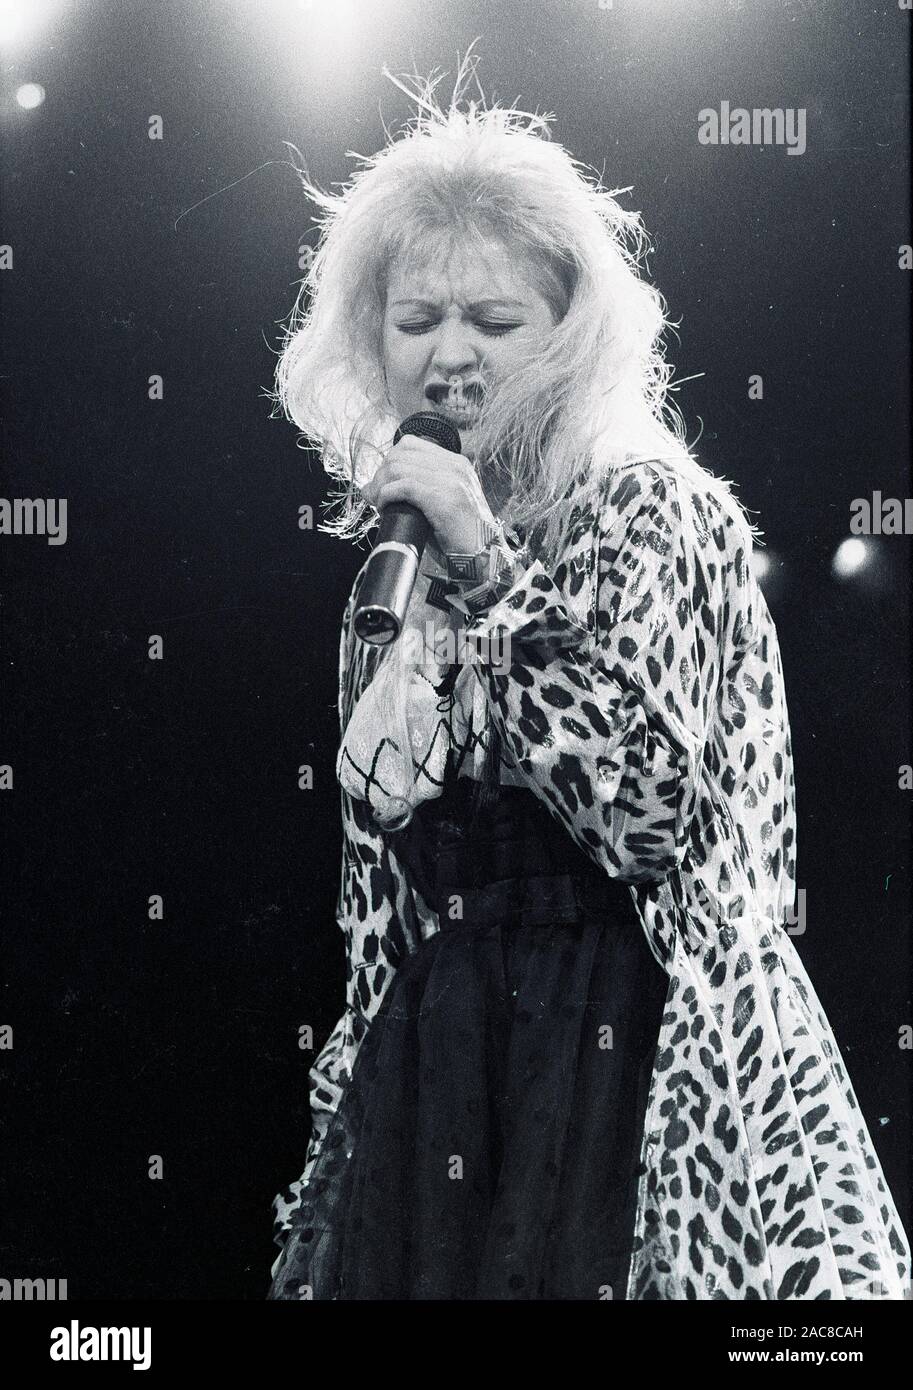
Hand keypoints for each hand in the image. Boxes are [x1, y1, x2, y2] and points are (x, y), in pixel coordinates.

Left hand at [360, 435, 498, 556]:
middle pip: (400, 454)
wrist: (484, 557)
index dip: (388, 461)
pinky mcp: (443, 499)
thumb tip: (371, 488)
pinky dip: (386, 496)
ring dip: (381, 487)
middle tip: (374, 496)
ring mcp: (451, 481)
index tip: (380, 484)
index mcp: (456, 464)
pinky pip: (404, 486)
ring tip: (380, 505)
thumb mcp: (442, 504)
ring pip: (398, 468)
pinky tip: (385, 509)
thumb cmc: (459, 537)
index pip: (410, 444)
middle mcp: (455, 467)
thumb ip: (417, 490)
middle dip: (380, 475)